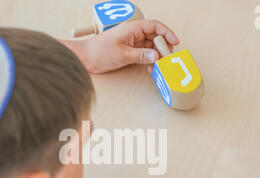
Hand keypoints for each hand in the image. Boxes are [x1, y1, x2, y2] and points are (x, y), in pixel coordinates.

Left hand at [65, 20, 179, 73]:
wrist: (85, 58)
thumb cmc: (99, 52)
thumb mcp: (122, 54)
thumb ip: (141, 55)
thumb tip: (156, 56)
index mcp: (132, 29)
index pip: (155, 26)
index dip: (167, 33)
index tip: (175, 42)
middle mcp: (133, 34)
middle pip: (155, 36)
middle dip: (163, 47)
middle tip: (168, 58)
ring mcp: (131, 43)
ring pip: (150, 46)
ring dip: (156, 56)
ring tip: (160, 66)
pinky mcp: (129, 51)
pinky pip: (144, 54)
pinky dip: (149, 61)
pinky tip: (150, 69)